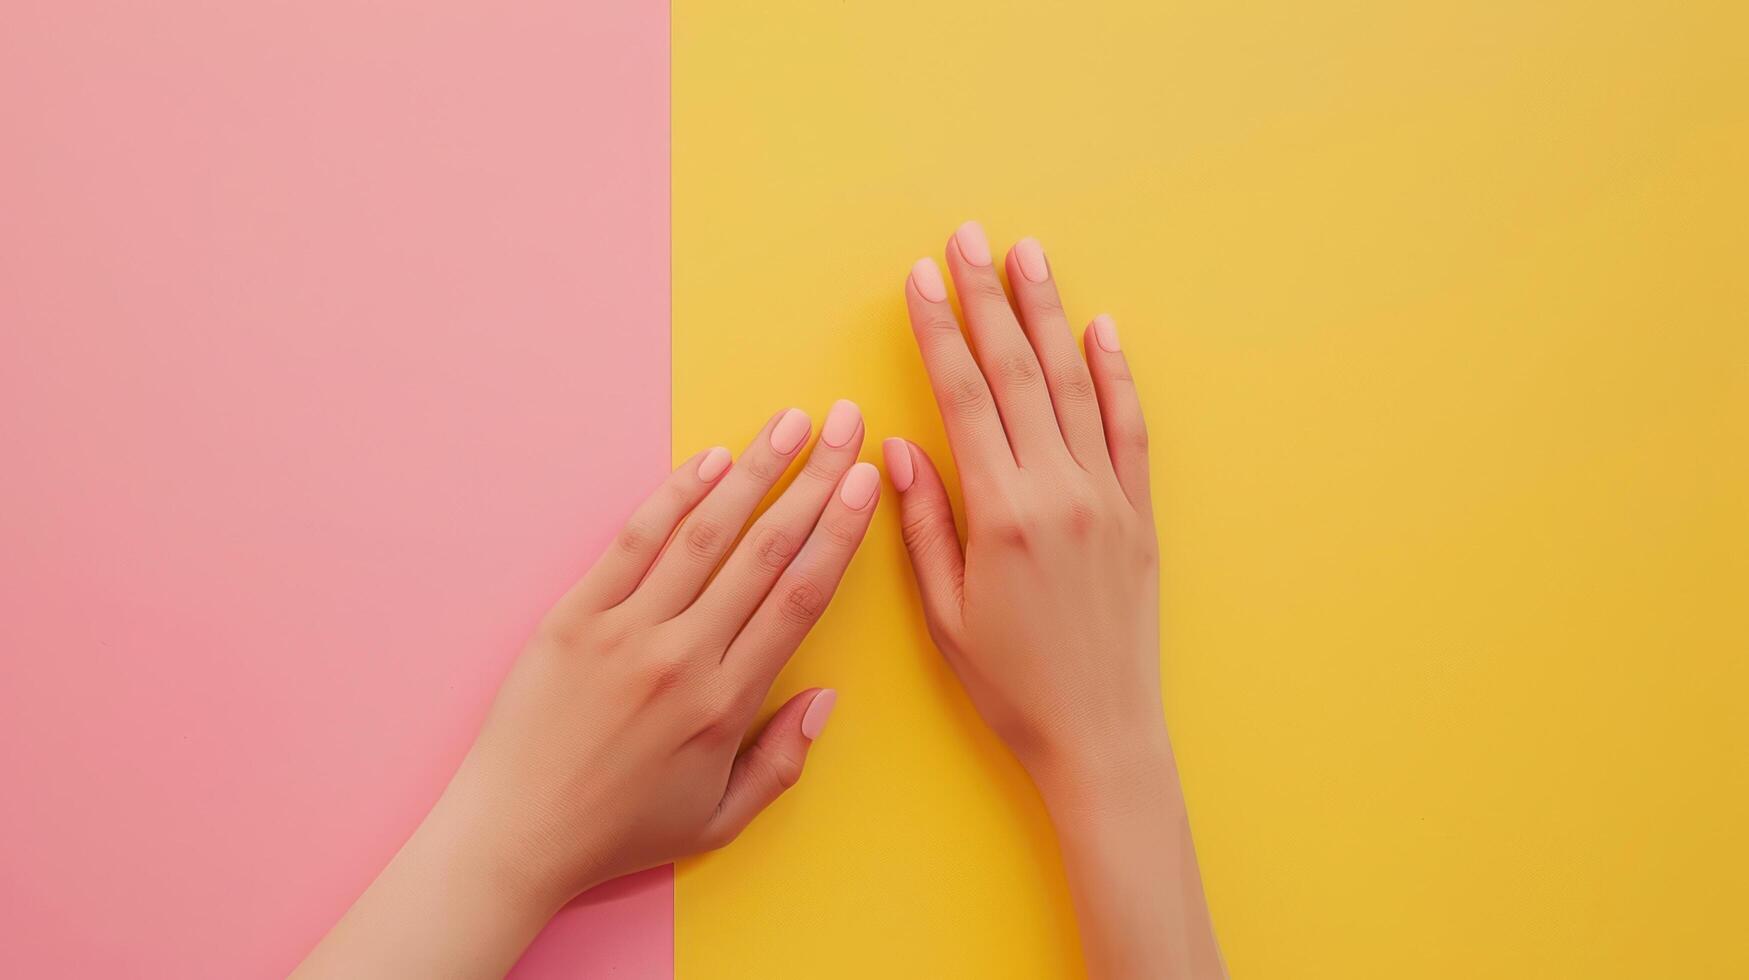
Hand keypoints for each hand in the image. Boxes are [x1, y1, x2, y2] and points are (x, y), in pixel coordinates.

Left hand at [295, 402, 877, 978]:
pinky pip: (632, 542)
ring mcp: (625, 631)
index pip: (800, 596)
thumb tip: (825, 697)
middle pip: (765, 550)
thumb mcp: (718, 820)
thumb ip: (782, 760)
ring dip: (755, 471)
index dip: (840, 532)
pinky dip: (673, 496)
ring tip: (790, 423)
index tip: (866, 482)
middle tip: (844, 425)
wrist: (514, 833)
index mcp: (726, 702)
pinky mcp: (574, 617)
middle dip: (813, 480)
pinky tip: (709, 460)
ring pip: (704, 533)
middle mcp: (683, 656)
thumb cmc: (619, 832)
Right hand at [884, 223, 1161, 792]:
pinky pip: (1129, 428)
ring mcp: (1107, 497)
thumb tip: (897, 447)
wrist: (1101, 732)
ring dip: (1049, 313)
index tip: (920, 277)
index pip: (964, 396)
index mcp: (1002, 513)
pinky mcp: (1139, 514)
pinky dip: (1116, 374)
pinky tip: (1100, 329)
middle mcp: (1059, 491)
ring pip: (1075, 383)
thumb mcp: (944, 613)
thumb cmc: (1011, 684)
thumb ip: (925, 522)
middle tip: (968, 237)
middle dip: (987, 297)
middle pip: (1018, 372)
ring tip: (1029, 255)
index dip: (939, 330)